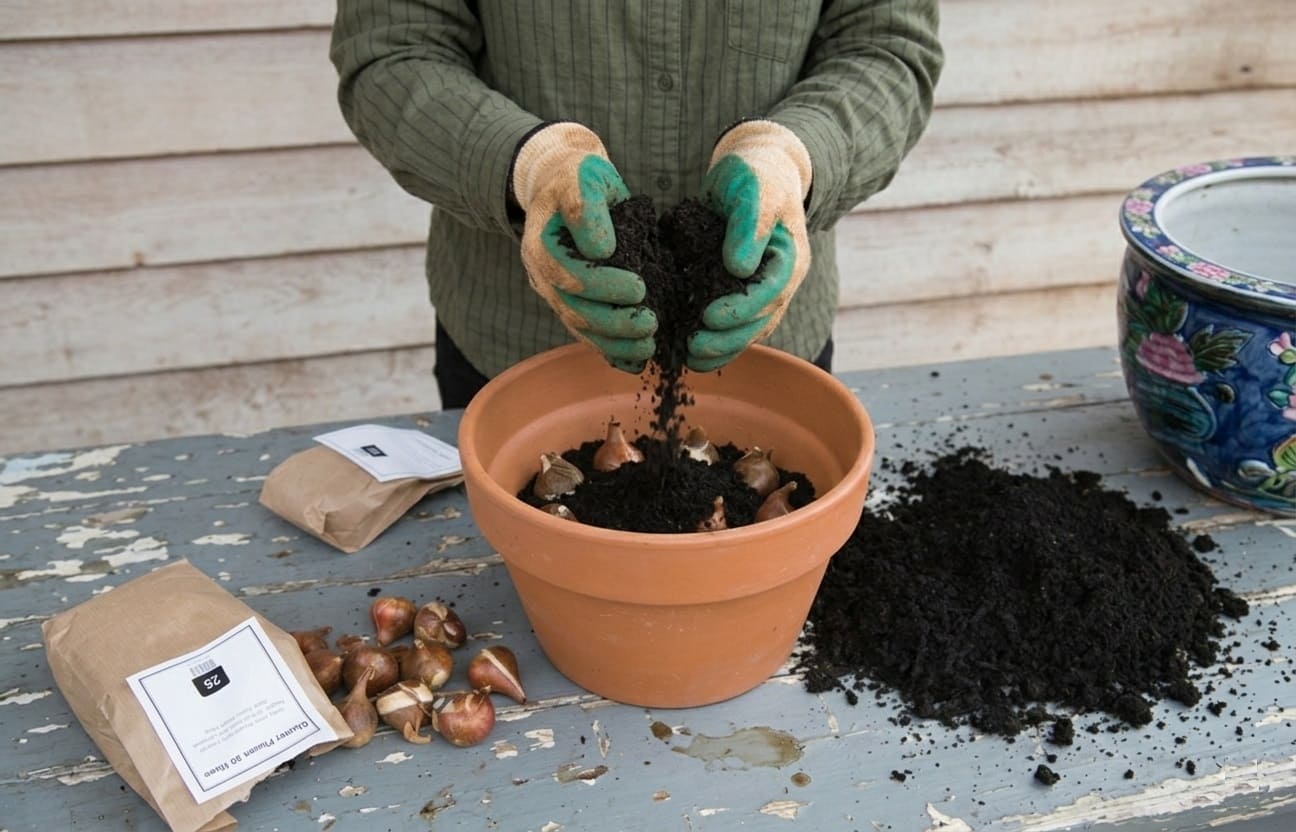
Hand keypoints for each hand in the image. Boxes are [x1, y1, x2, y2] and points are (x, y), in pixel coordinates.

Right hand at [512, 122, 655, 372]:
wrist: (566, 184)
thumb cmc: (578, 178)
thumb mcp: (582, 176)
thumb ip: (586, 206)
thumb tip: (602, 249)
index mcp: (540, 245)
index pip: (568, 274)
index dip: (602, 285)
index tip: (639, 288)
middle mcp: (542, 275)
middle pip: (573, 308)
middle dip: (613, 322)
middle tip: (652, 324)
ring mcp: (555, 293)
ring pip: (580, 327)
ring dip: (615, 341)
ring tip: (650, 345)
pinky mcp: (571, 303)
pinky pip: (588, 333)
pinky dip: (611, 349)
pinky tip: (637, 359)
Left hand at [691, 120, 812, 372]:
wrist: (754, 168)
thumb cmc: (756, 175)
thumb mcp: (754, 191)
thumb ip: (749, 227)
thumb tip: (738, 268)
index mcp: (790, 260)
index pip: (769, 294)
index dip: (740, 310)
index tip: (709, 317)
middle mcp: (780, 281)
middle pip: (759, 321)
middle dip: (727, 339)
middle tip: (692, 348)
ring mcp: (762, 289)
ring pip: (746, 329)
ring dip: (720, 348)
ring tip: (687, 358)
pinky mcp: (740, 290)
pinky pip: (731, 321)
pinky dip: (713, 336)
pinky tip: (686, 347)